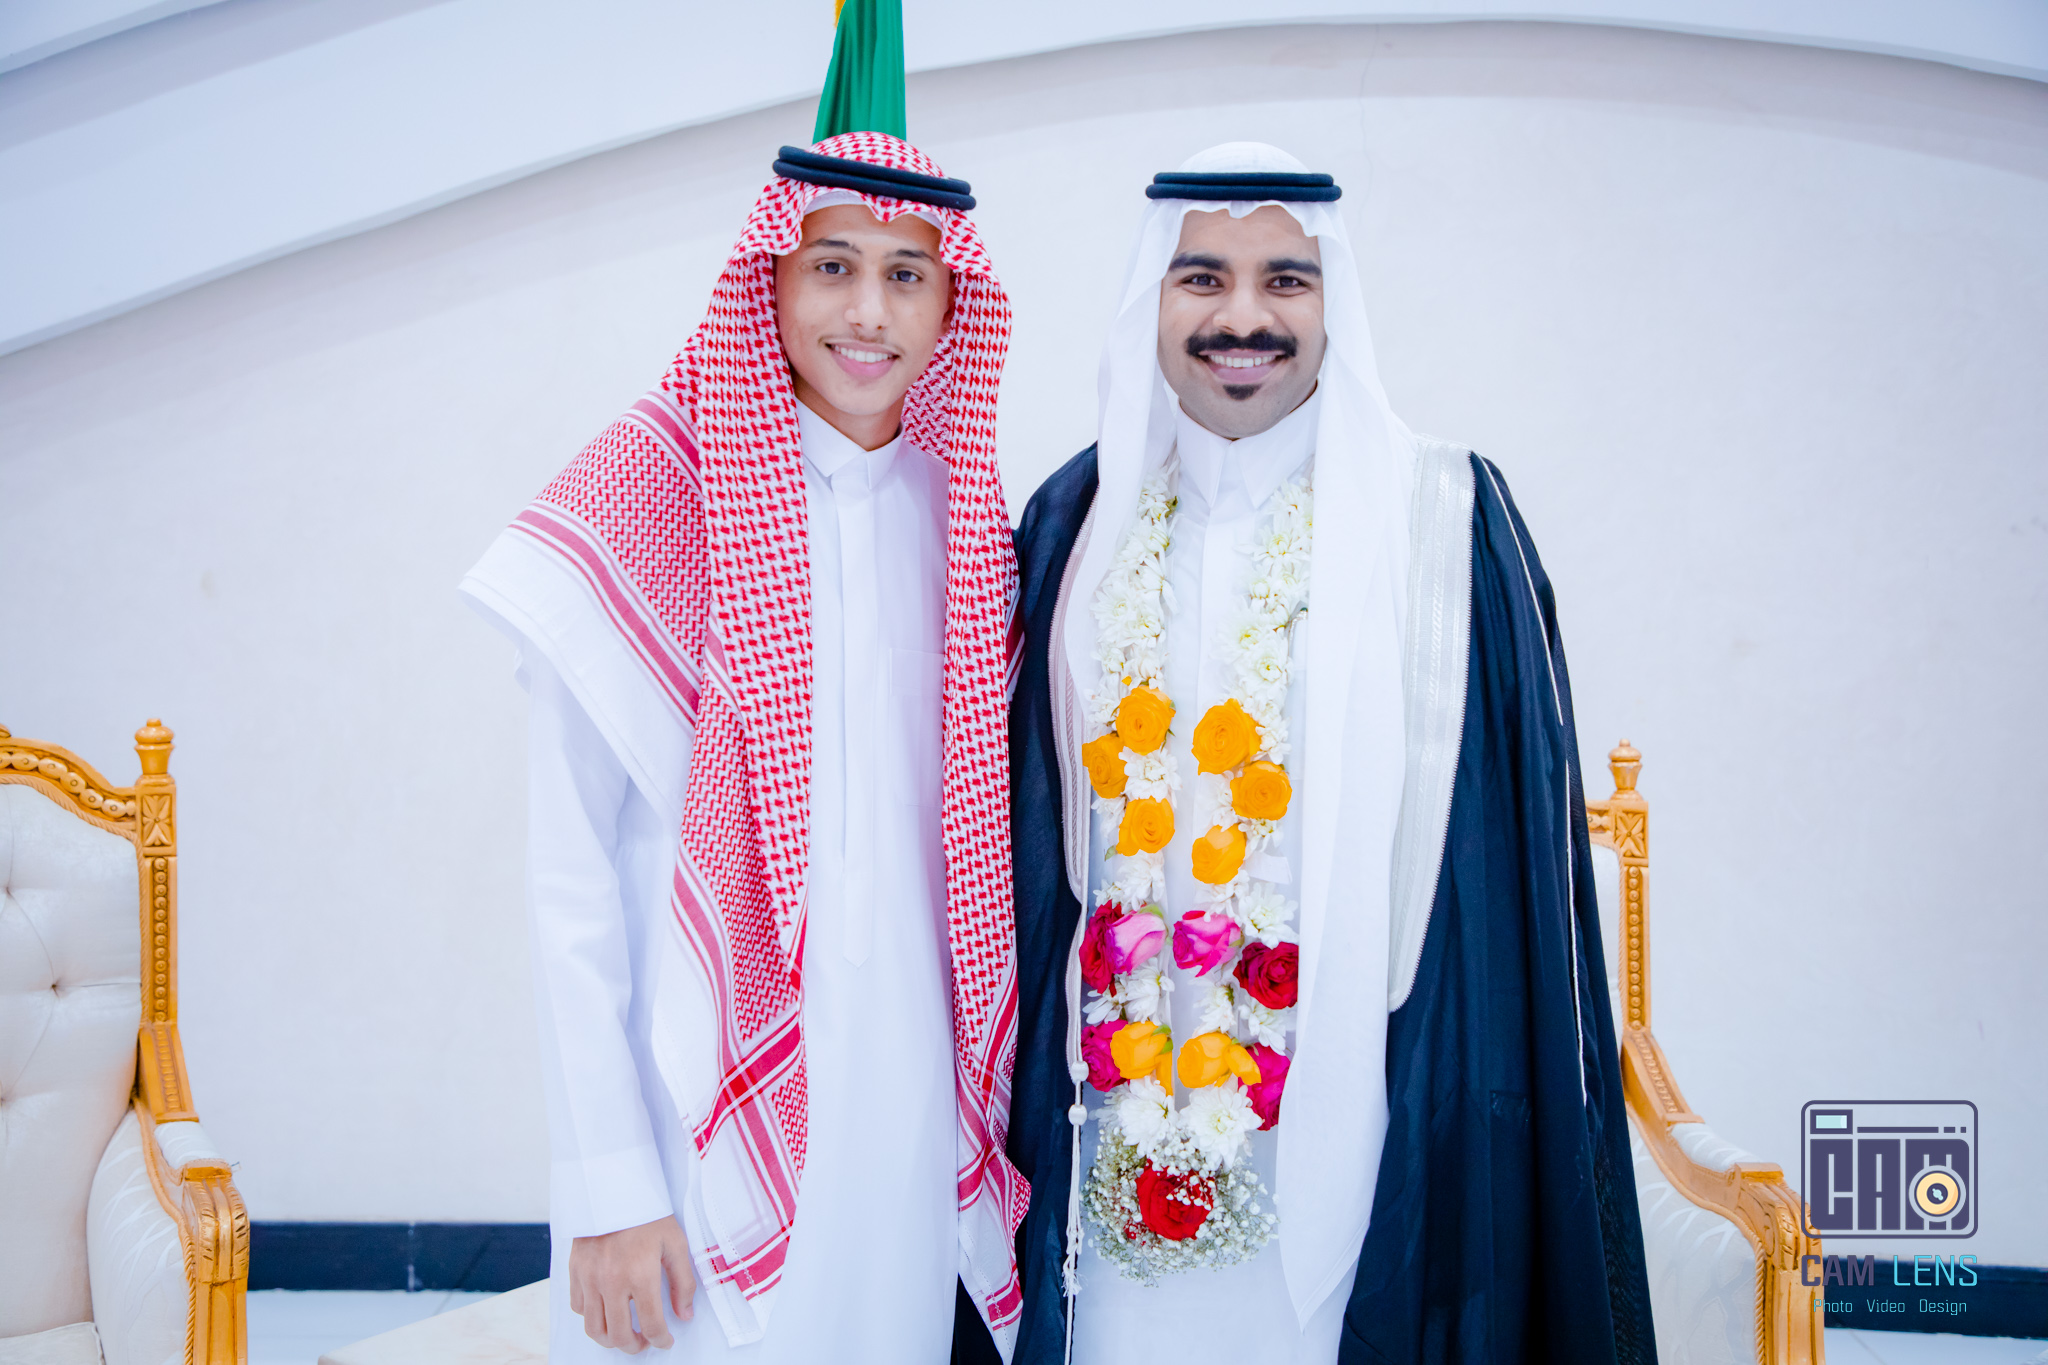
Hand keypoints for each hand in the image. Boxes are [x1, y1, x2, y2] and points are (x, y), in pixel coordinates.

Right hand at [568, 1214, 695, 1352]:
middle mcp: (612, 1281)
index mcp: (641, 1275)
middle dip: (635, 1347)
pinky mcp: (575, 1271)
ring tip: (624, 1335)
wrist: (614, 1189)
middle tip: (644, 1343)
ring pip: (594, 1328)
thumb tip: (684, 1315)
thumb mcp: (675, 1244)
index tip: (665, 1341)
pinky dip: (592, 1317)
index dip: (661, 1340)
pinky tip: (606, 1311)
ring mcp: (590, 1278)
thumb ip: (683, 1283)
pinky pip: (579, 1308)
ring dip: (611, 1340)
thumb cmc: (647, 1214)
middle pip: (620, 1335)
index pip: (651, 1325)